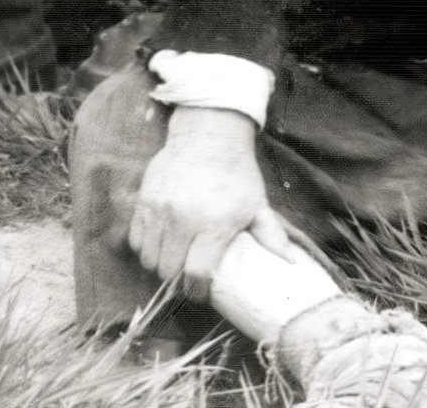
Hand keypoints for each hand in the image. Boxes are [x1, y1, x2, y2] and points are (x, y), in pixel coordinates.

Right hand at [128, 106, 295, 302]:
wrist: (208, 134)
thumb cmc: (236, 172)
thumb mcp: (257, 203)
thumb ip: (271, 235)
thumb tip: (290, 262)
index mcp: (215, 224)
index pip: (197, 274)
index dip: (197, 291)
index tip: (201, 292)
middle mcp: (184, 220)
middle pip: (168, 271)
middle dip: (177, 281)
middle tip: (186, 277)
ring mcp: (160, 211)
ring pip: (149, 258)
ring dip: (160, 265)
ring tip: (174, 260)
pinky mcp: (144, 201)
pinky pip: (136, 239)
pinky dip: (146, 247)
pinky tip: (161, 243)